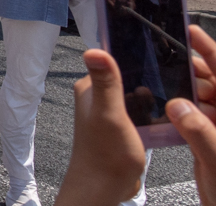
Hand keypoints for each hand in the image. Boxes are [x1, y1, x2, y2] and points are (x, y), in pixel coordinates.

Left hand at [55, 49, 144, 205]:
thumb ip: (105, 83)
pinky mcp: (118, 128)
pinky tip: (151, 126)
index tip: (147, 71)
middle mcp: (96, 97)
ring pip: (134, 98)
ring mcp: (107, 113)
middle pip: (127, 80)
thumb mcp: (109, 113)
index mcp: (89, 87)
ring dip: (146, 105)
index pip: (111, 61)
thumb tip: (92, 51)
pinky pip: (137, 115)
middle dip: (143, 87)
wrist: (103, 188)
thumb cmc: (104, 155)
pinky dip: (146, 118)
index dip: (133, 62)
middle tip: (148, 103)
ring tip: (147, 118)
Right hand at [168, 26, 215, 203]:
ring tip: (163, 82)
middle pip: (214, 84)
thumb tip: (179, 105)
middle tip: (167, 61)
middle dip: (192, 70)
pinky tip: (166, 109)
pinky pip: (195, 117)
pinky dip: (181, 111)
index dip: (211, 51)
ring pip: (203, 100)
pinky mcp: (211, 142)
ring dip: (184, 91)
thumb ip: (200, 132)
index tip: (192, 32)